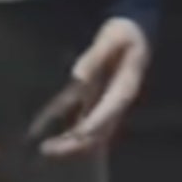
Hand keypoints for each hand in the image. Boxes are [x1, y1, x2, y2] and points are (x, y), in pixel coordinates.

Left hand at [27, 19, 148, 160]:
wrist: (135, 33)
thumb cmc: (124, 33)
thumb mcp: (112, 38)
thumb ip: (95, 57)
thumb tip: (78, 76)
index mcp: (125, 87)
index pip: (110, 111)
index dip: (94, 124)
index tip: (76, 135)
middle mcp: (118, 103)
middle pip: (100, 132)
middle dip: (76, 143)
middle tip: (49, 148)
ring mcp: (109, 106)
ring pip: (93, 135)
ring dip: (71, 144)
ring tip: (46, 149)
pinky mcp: (99, 103)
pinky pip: (85, 124)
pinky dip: (70, 133)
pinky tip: (51, 137)